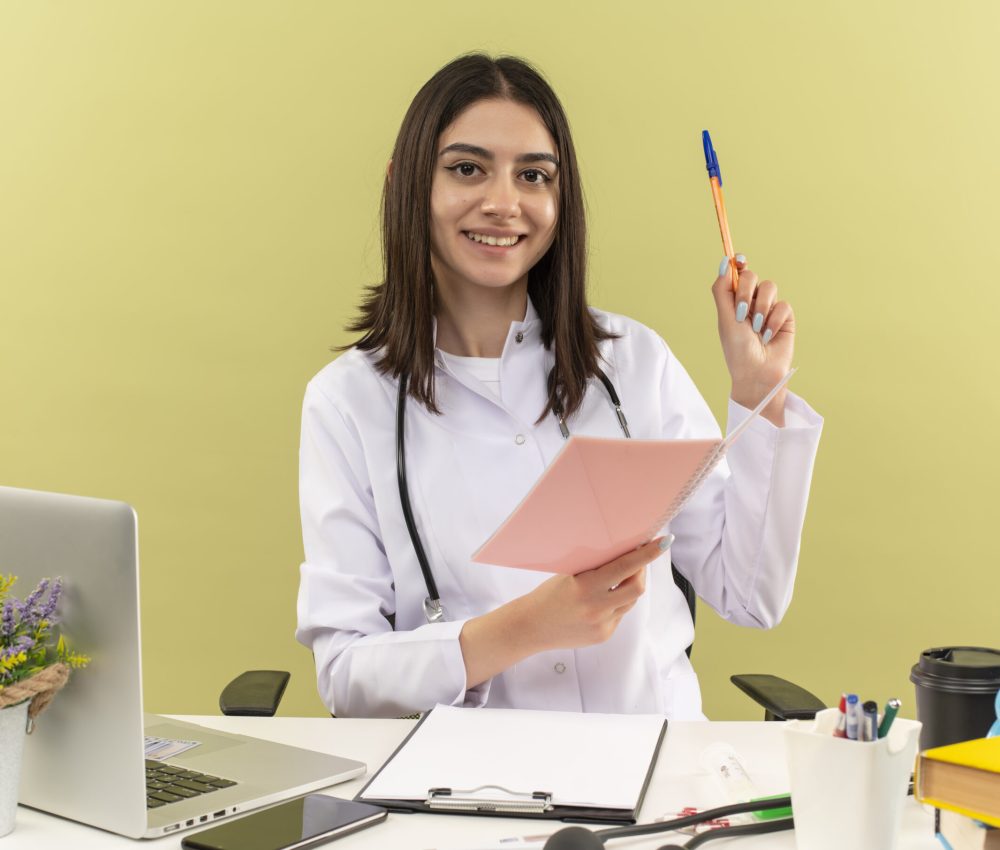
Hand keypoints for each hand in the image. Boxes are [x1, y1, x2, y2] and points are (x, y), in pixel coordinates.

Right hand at [522, 536, 672, 651]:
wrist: (531, 627)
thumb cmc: (548, 595)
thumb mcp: (569, 575)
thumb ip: (596, 567)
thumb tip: (624, 553)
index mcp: (585, 586)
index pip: (625, 567)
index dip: (647, 554)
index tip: (664, 542)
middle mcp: (596, 607)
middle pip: (637, 587)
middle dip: (642, 570)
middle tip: (638, 558)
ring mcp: (602, 625)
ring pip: (630, 601)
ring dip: (630, 586)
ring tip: (619, 578)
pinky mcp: (603, 636)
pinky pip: (619, 614)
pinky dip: (617, 603)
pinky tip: (603, 599)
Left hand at [712, 255, 794, 425]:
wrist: (757, 372)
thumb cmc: (737, 350)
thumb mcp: (725, 319)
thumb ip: (723, 290)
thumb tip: (725, 262)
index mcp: (732, 301)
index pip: (737, 273)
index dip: (739, 262)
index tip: (740, 260)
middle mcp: (750, 301)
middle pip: (752, 276)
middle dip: (747, 291)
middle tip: (741, 312)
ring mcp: (768, 308)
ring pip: (770, 287)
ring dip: (761, 308)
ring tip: (756, 329)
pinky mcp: (785, 318)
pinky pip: (783, 305)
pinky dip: (773, 320)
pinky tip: (768, 336)